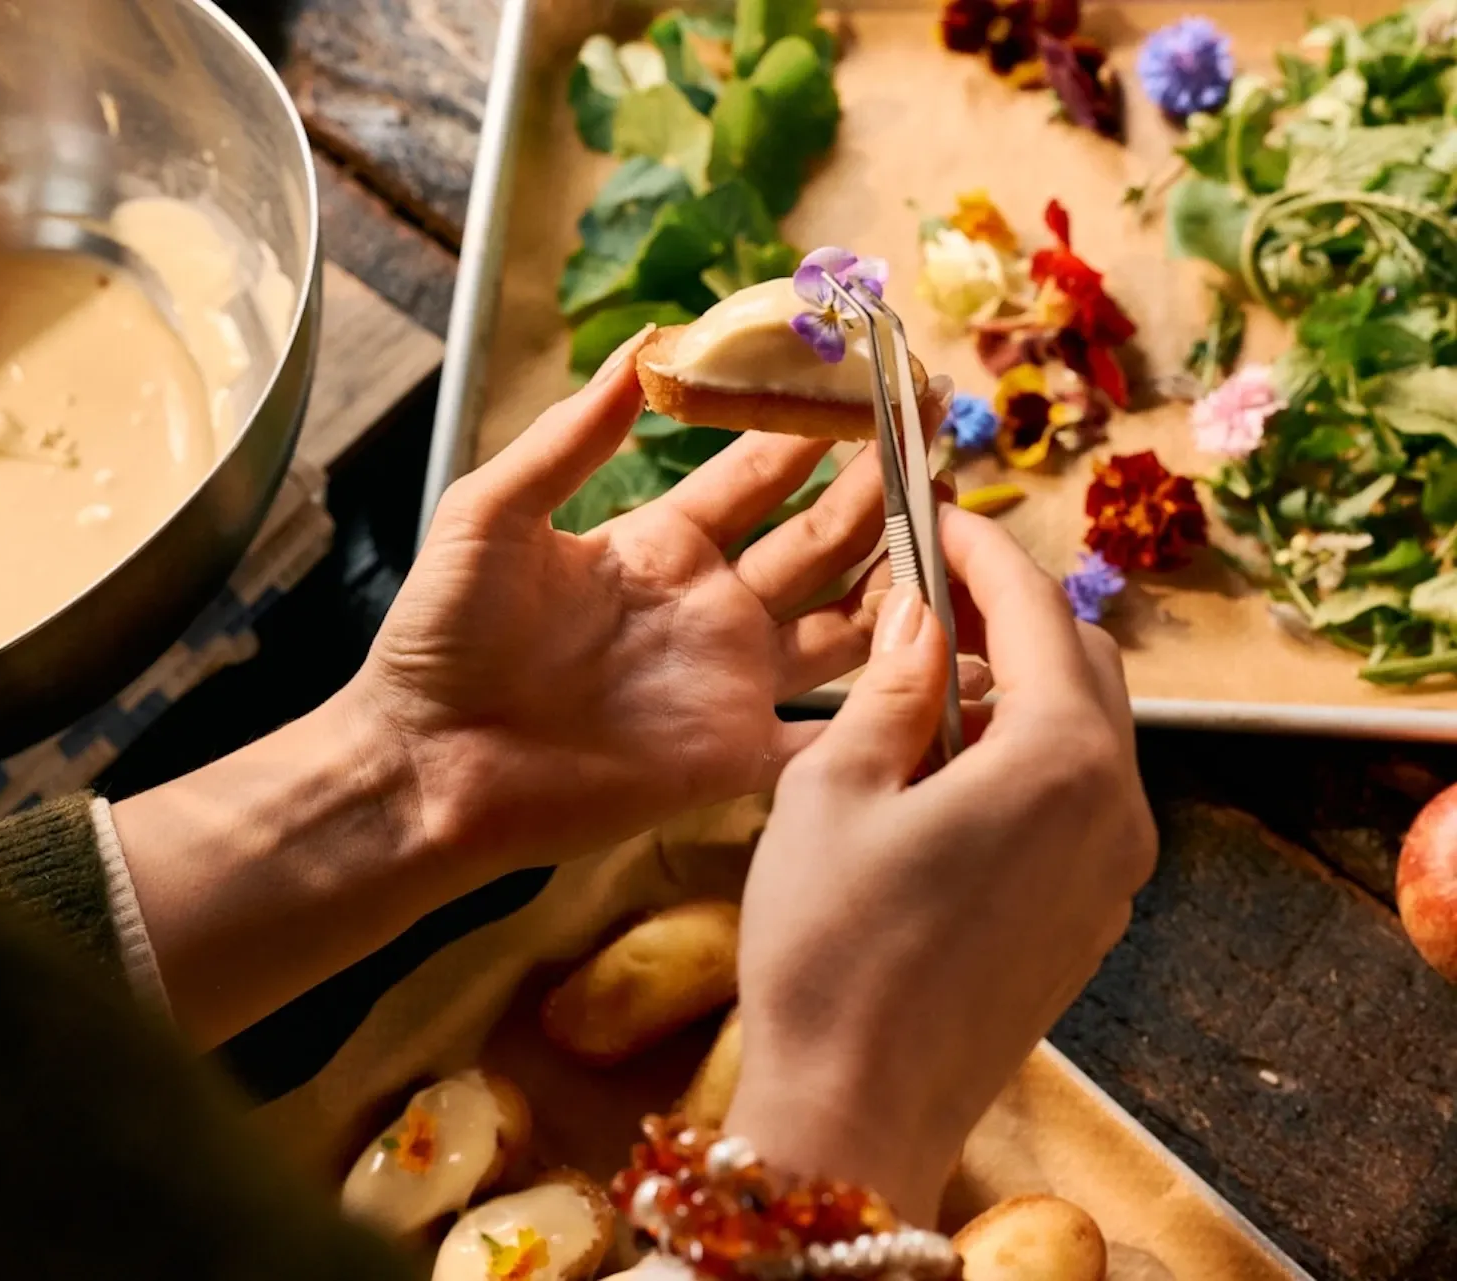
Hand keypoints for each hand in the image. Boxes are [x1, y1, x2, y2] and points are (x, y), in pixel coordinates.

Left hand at [348, 329, 952, 884]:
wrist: (425, 767)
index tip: (868, 374)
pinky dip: (893, 708)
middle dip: (879, 490)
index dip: (812, 426)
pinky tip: (957, 675)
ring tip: (965, 531)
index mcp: (659, 544)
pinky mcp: (735, 758)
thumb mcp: (493, 513)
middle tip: (938, 437)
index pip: (758, 472)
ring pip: (846, 624)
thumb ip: (574, 435)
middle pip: (820, 540)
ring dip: (901, 582)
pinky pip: (833, 730)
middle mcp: (710, 608)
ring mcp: (730, 684)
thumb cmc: (442, 639)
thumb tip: (643, 338)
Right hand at [723, 507, 1156, 1223]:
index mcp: (1059, 760)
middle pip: (1084, 663)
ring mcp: (1115, 871)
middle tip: (924, 588)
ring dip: (1019, 681)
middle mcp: (1115, 807)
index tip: (931, 514)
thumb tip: (917, 613)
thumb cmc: (826, 947)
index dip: (980, 551)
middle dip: (1010, 610)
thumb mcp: (831, 789)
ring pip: (1087, 731)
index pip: (1038, 611)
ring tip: (924, 674)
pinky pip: (1079, 798)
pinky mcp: (1093, 917)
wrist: (855, 1112)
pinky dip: (1026, 751)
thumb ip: (889, 683)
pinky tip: (948, 764)